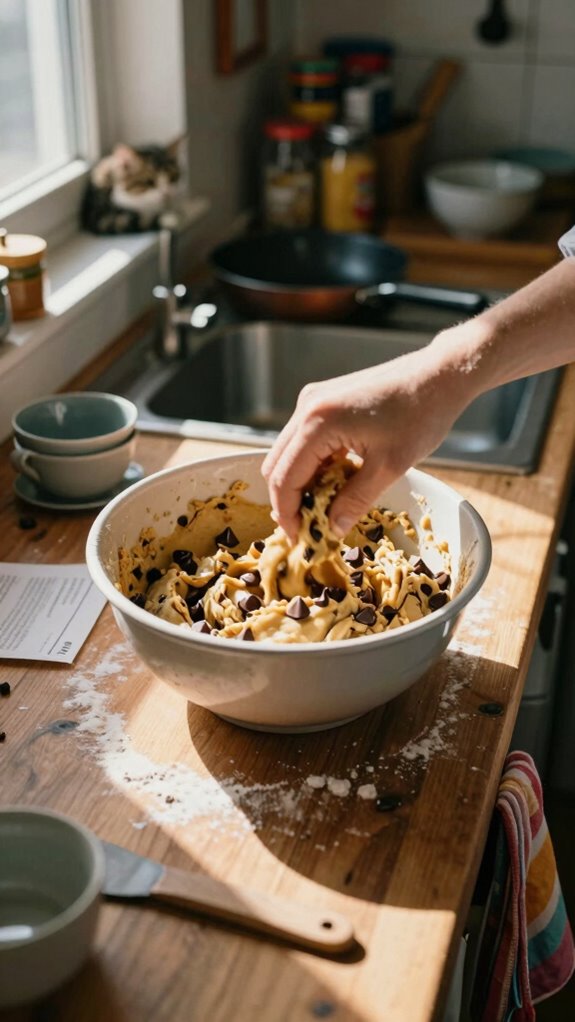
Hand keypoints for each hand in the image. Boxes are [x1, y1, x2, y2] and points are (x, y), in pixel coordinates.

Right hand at [262, 342, 468, 541]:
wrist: (439, 375)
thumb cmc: (420, 414)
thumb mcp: (389, 466)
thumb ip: (355, 500)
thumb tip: (333, 529)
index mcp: (318, 422)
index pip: (284, 477)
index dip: (287, 513)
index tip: (298, 538)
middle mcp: (307, 407)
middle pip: (277, 464)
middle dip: (288, 500)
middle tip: (307, 528)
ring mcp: (314, 400)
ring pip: (289, 452)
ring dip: (300, 482)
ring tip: (322, 508)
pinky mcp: (324, 400)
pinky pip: (305, 439)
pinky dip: (312, 464)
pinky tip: (333, 481)